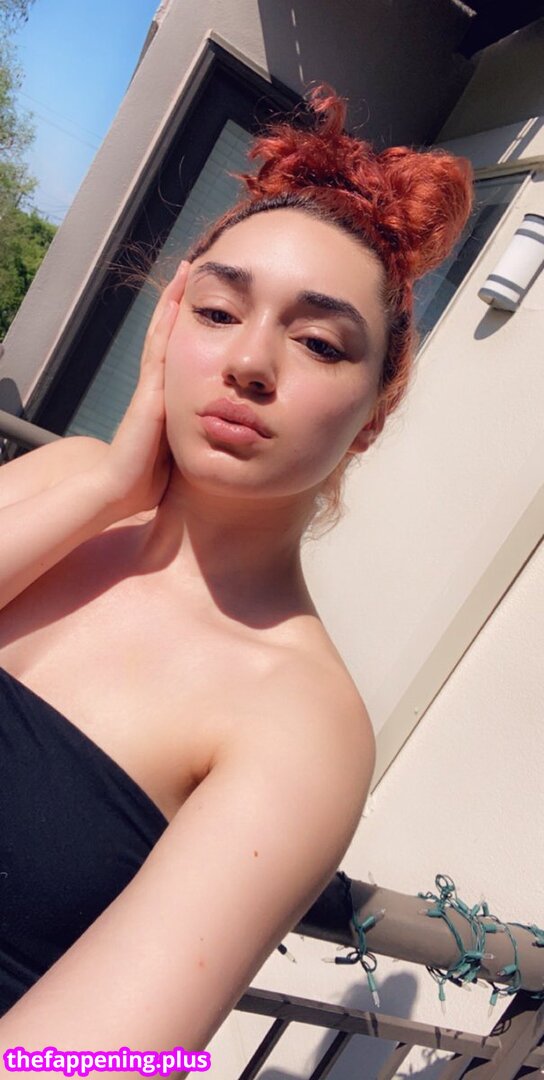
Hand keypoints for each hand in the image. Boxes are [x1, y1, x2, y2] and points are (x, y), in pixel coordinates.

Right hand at [93, 260, 189, 518]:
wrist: (121, 490)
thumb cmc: (149, 479)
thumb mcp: (181, 451)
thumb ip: (194, 436)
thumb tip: (222, 434)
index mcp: (164, 399)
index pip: (176, 353)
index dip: (184, 327)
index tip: (199, 301)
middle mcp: (156, 386)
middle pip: (166, 335)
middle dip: (177, 304)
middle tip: (190, 272)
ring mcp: (150, 386)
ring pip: (161, 334)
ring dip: (172, 303)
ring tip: (185, 274)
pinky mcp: (149, 393)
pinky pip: (159, 350)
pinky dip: (166, 325)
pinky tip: (176, 303)